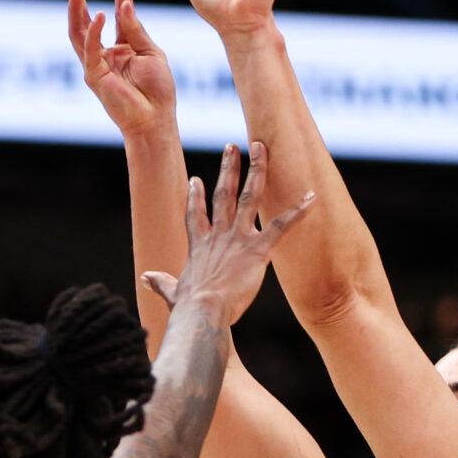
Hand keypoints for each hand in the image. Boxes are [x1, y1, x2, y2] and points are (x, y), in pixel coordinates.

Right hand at [67, 0, 177, 137]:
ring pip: (78, 32)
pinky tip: (99, 15)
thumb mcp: (150, 52)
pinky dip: (94, 32)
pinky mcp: (95, 76)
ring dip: (75, 9)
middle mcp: (105, 55)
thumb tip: (123, 4)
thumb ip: (135, 30)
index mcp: (121, 48)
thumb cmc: (157, 90)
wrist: (155, 119)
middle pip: (84, 22)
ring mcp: (97, 65)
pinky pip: (90, 50)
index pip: (117, 15)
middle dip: (77, 0)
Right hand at [142, 143, 313, 325]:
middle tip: (233, 147)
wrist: (203, 311)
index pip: (195, 215)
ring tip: (260, 147)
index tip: (195, 180)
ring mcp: (238, 239)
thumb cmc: (189, 307)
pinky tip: (312, 197)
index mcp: (199, 246)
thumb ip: (161, 282)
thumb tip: (145, 278)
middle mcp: (218, 235)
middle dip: (229, 168)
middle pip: (224, 194)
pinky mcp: (258, 249)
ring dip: (256, 170)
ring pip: (249, 197)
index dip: (195, 196)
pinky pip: (281, 226)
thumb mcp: (173, 292)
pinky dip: (298, 211)